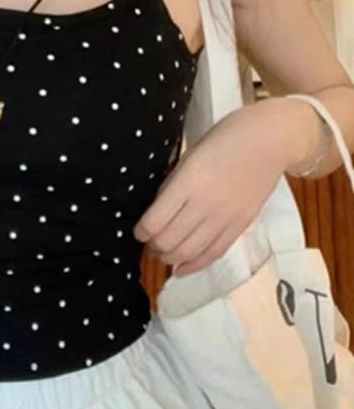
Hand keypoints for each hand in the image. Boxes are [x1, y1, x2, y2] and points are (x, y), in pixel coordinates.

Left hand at [133, 98, 300, 276]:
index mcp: (188, 182)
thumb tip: (156, 212)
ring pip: (190, 252)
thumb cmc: (225, 139)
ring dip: (170, 258)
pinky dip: (194, 265)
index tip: (139, 231)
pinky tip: (182, 269)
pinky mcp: (242, 225)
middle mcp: (205, 204)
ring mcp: (226, 217)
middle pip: (169, 241)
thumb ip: (173, 185)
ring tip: (164, 253)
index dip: (141, 231)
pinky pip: (214, 253)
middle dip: (154, 246)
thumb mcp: (189, 155)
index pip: (155, 221)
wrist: (270, 140)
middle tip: (150, 242)